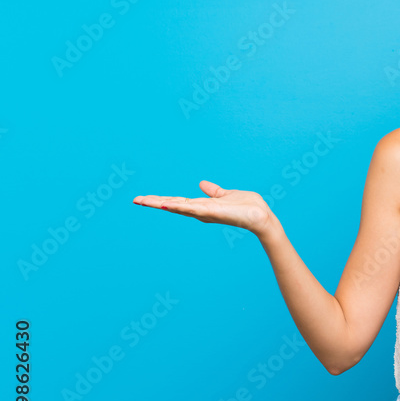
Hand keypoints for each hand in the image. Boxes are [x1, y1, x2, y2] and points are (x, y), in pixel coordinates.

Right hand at [133, 180, 275, 236]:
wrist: (262, 216)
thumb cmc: (247, 207)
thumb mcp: (226, 195)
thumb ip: (214, 191)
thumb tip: (202, 183)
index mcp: (203, 206)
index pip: (177, 201)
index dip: (161, 200)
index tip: (143, 198)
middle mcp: (201, 211)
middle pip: (173, 205)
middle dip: (154, 203)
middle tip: (135, 200)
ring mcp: (205, 212)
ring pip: (178, 207)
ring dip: (161, 204)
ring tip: (144, 201)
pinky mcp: (213, 212)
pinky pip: (193, 208)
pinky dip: (179, 207)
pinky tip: (166, 205)